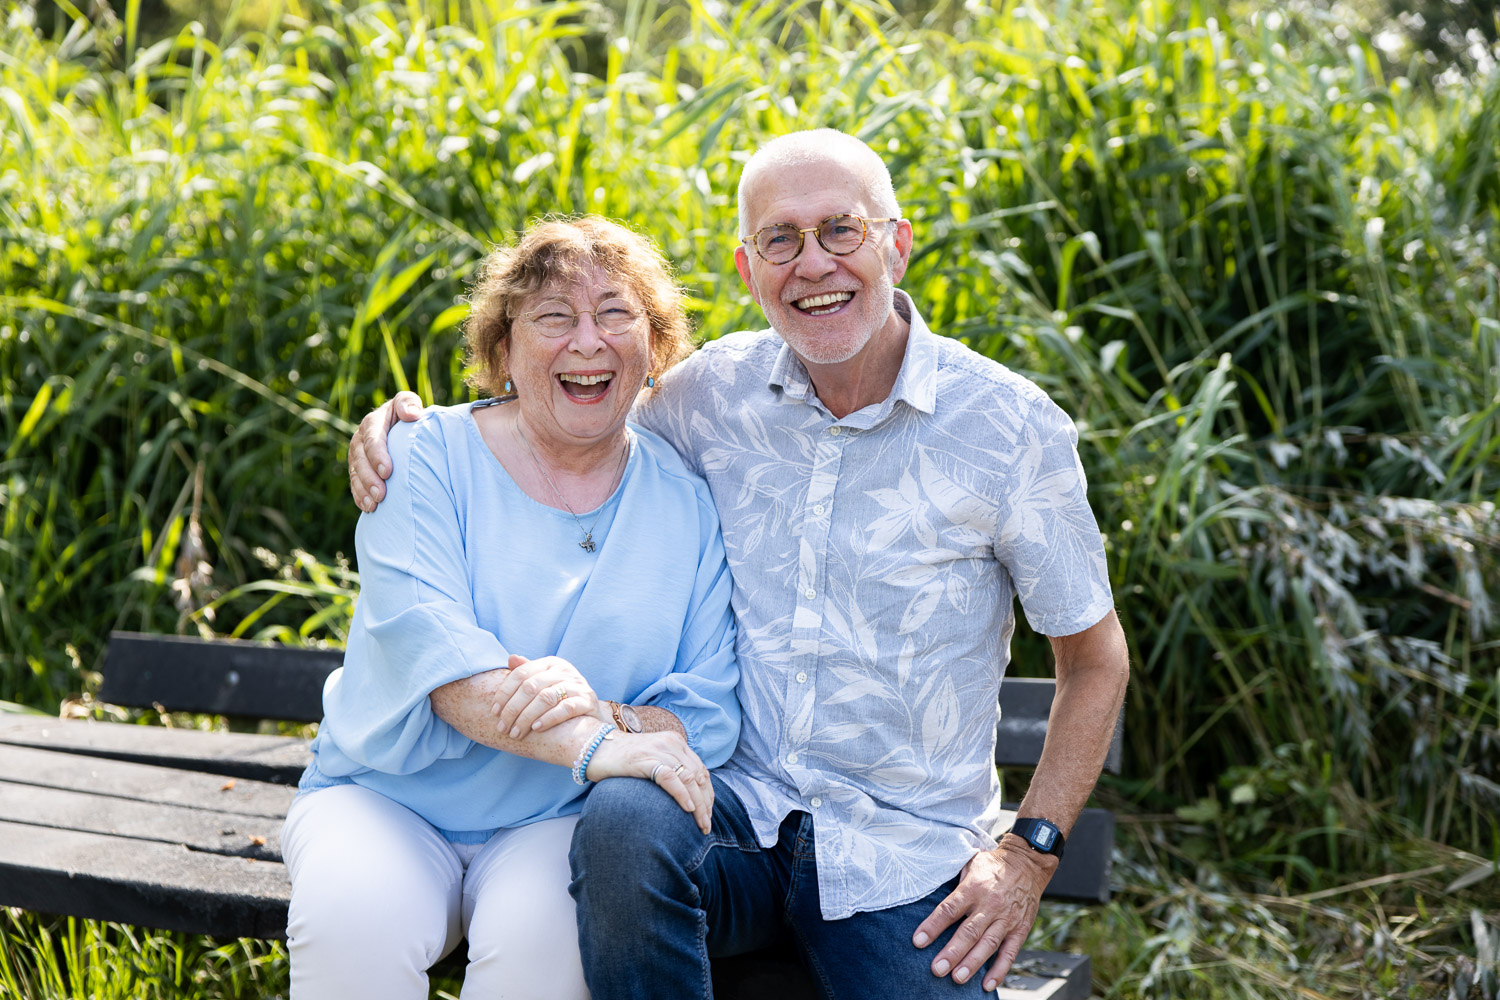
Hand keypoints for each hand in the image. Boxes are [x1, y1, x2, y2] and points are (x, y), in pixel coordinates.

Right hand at [349, 389, 423, 511]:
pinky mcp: (358, 471)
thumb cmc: (410, 415)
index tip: (387, 471)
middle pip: (360, 460)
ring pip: (355, 474)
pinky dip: (360, 497)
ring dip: (363, 490)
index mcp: (373, 422)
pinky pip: (355, 484)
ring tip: (374, 505)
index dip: (377, 455)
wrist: (404, 429)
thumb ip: (408, 403)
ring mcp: (357, 456)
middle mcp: (361, 439)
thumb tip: (410, 414)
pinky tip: (369, 508)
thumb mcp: (409, 404)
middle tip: (381, 494)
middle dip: (369, 478)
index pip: (372, 438)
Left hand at [491, 654, 605, 737]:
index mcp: (550, 663)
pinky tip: (536, 729)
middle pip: (530, 687)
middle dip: (513, 709)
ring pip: (545, 698)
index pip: (521, 674)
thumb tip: (511, 658)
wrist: (592, 715)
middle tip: (503, 728)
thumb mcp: (544, 683)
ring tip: (516, 733)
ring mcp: (577, 684)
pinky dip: (548, 719)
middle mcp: (564, 670)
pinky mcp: (588, 700)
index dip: (504, 693)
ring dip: (527, 717)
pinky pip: (565, 708)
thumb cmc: (562, 699)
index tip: (494, 712)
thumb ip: (528, 672)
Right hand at [585, 731, 713, 833]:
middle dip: (706, 803)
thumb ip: (670, 769)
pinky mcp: (645, 759)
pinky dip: (682, 794)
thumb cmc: (623, 760)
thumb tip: (689, 797)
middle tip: (706, 825)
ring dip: (698, 804)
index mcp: (676, 742)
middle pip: (698, 776)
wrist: (596, 747)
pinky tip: (687, 809)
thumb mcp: (653, 759)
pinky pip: (670, 778)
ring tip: (700, 824)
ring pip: (689, 778)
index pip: (701, 770)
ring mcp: (658, 750)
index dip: (708, 794)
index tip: (708, 815)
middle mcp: (671, 743)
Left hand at [911, 837, 1056, 989]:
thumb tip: (929, 893)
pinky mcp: (1019, 929)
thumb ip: (954, 883)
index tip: (918, 941)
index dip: (933, 926)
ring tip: (957, 978)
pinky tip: (987, 984)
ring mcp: (1006, 919)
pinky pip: (1009, 953)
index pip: (950, 909)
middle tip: (937, 969)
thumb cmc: (993, 866)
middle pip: (968, 932)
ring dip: (972, 963)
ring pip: (987, 944)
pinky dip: (999, 970)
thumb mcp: (970, 864)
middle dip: (952, 952)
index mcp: (974, 888)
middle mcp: (990, 905)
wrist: (1027, 863)